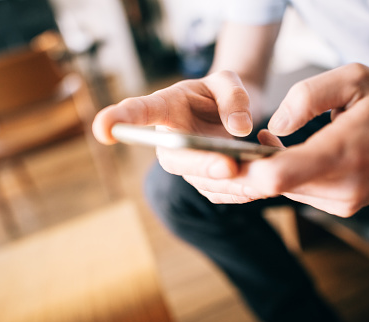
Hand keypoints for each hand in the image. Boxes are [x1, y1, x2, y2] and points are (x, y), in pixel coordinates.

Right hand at [92, 70, 254, 177]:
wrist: (227, 114)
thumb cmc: (217, 94)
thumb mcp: (227, 81)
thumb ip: (233, 97)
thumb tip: (240, 129)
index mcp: (164, 109)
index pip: (138, 113)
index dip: (119, 120)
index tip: (103, 130)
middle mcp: (169, 143)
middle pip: (177, 159)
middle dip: (202, 165)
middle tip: (228, 166)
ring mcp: (186, 167)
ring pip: (204, 182)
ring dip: (233, 184)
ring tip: (264, 175)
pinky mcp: (204, 182)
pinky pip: (222, 193)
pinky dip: (245, 190)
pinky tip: (264, 177)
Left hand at [181, 64, 368, 216]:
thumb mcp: (353, 78)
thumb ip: (306, 96)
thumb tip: (273, 127)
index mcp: (342, 153)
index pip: (276, 177)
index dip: (244, 168)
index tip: (232, 150)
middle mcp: (341, 188)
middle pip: (272, 187)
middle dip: (251, 166)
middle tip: (247, 140)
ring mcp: (342, 203)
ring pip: (283, 192)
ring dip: (268, 170)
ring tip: (270, 143)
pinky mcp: (341, 207)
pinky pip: (298, 193)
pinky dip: (286, 177)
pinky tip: (288, 156)